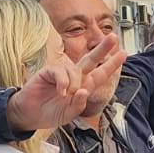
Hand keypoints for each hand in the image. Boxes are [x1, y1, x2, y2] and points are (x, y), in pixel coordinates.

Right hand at [6, 35, 127, 133]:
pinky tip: (60, 92)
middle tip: (113, 37)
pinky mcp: (49, 71)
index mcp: (83, 86)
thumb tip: (84, 91)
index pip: (100, 74)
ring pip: (75, 70)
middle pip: (91, 59)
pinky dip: (63, 83)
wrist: (30, 115)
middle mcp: (74, 76)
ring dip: (74, 84)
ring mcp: (62, 72)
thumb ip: (78, 105)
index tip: (123, 54)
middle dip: (102, 48)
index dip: (111, 64)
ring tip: (65, 96)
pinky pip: (60, 72)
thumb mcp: (68, 114)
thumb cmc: (50, 113)